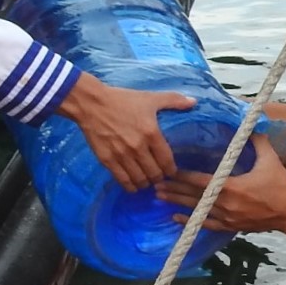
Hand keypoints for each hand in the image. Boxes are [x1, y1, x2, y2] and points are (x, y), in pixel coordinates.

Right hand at [56, 74, 188, 190]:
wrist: (91, 103)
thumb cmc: (122, 100)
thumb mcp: (150, 98)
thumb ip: (173, 100)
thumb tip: (194, 102)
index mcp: (151, 133)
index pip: (167, 162)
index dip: (171, 170)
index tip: (171, 171)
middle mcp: (138, 147)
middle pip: (155, 174)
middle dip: (159, 177)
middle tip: (158, 175)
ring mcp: (122, 155)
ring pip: (140, 180)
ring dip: (145, 183)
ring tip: (146, 180)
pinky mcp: (107, 160)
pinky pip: (122, 180)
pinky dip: (130, 186)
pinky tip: (133, 185)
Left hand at [158, 135, 285, 235]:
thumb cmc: (281, 186)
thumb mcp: (270, 159)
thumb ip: (257, 140)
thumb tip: (249, 122)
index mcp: (232, 187)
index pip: (202, 181)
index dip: (184, 176)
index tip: (169, 171)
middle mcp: (226, 204)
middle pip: (194, 197)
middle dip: (174, 190)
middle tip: (155, 184)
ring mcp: (227, 218)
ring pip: (197, 211)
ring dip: (178, 204)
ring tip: (160, 198)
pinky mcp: (231, 227)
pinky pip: (206, 225)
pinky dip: (190, 222)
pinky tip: (176, 218)